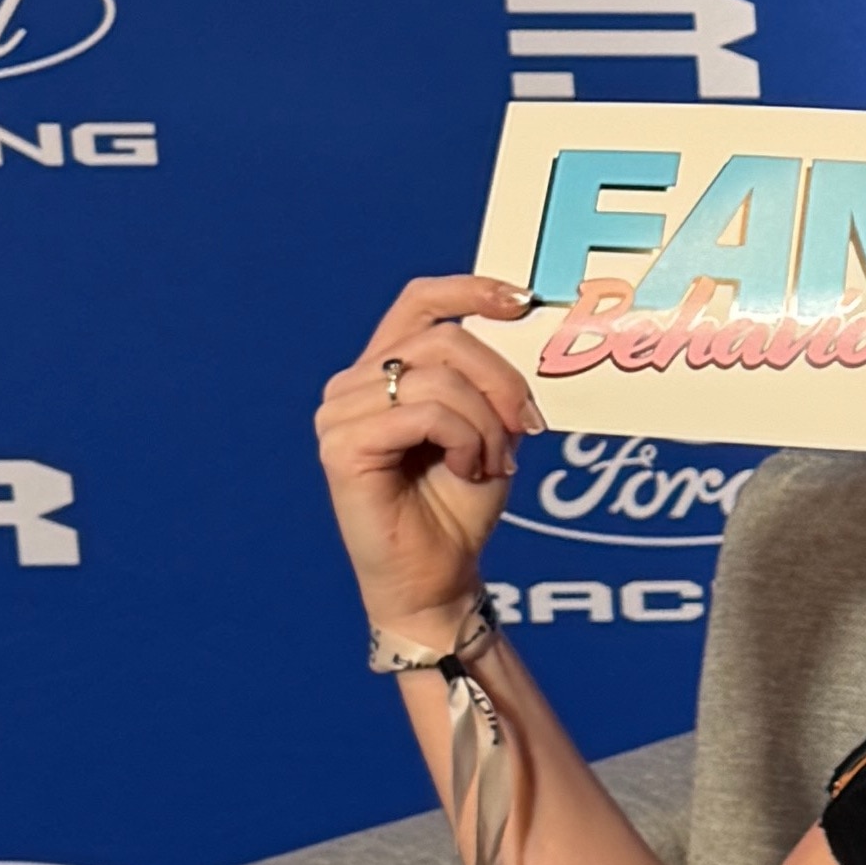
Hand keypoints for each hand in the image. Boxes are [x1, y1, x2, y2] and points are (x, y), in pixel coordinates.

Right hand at [319, 275, 540, 638]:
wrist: (439, 575)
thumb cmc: (459, 506)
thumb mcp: (491, 430)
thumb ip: (490, 382)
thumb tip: (517, 330)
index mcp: (386, 370)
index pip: (420, 301)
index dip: (470, 289)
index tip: (522, 300)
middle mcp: (354, 384)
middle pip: (444, 339)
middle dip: (501, 381)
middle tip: (526, 428)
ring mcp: (340, 413)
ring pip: (438, 378)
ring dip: (486, 423)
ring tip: (490, 463)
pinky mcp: (340, 446)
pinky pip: (423, 414)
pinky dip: (464, 440)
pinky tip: (467, 470)